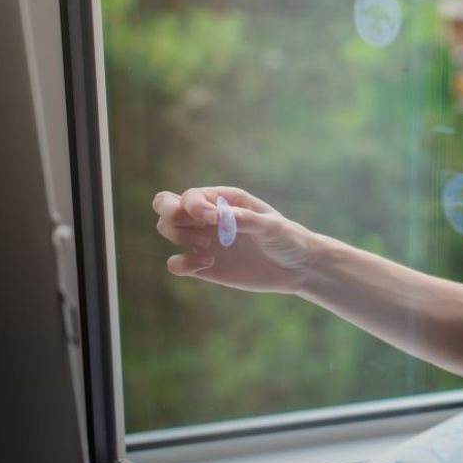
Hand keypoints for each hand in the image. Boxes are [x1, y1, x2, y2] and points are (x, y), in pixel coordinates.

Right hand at [152, 186, 314, 294]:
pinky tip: (208, 264)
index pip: (190, 196)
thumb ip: (246, 220)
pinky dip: (182, 264)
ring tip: (206, 246)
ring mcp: (204, 241)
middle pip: (166, 205)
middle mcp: (208, 217)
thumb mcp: (271, 227)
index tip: (212, 221)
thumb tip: (219, 216)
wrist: (296, 267)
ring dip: (178, 237)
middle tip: (192, 227)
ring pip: (166, 229)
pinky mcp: (204, 266)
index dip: (193, 206)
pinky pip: (175, 263)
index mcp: (224, 199)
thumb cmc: (287, 239)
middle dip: (170, 214)